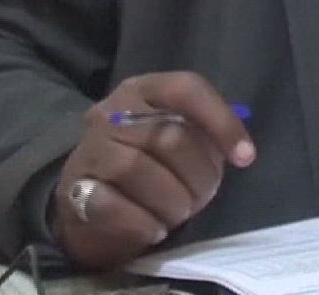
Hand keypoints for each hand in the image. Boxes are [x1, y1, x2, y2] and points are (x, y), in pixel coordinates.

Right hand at [50, 71, 255, 270]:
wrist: (86, 207)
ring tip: (176, 215)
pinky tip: (153, 229)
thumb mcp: (175, 142)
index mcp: (142, 91)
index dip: (221, 122)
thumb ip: (202, 137)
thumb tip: (239, 150)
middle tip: (200, 199)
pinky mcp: (73, 190)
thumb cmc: (146, 169)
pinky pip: (113, 205)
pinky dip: (143, 223)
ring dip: (171, 202)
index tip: (245, 157)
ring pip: (138, 169)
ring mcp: (89, 150)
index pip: (186, 89)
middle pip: (169, 137)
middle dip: (198, 177)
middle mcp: (111, 112)